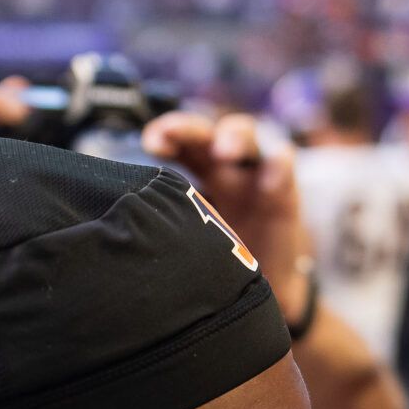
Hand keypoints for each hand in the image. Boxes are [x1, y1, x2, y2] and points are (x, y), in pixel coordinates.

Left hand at [141, 110, 311, 296]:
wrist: (269, 280)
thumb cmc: (223, 253)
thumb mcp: (192, 236)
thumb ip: (167, 224)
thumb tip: (125, 233)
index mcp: (196, 171)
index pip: (176, 141)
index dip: (164, 134)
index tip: (151, 144)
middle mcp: (223, 165)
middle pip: (206, 131)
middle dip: (188, 128)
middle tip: (172, 135)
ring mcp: (254, 172)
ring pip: (246, 135)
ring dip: (234, 138)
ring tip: (224, 152)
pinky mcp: (284, 189)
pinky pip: (283, 164)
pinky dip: (278, 166)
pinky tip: (268, 182)